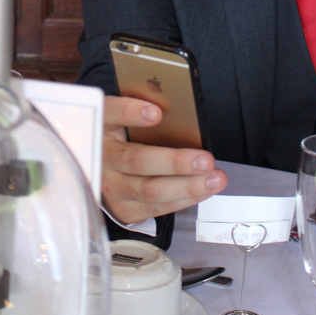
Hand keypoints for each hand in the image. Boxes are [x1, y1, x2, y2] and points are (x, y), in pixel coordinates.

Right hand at [101, 94, 226, 223]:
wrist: (102, 169)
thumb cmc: (122, 135)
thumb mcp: (125, 116)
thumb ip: (144, 107)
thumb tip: (176, 106)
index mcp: (102, 125)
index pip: (110, 113)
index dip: (130, 112)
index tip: (155, 113)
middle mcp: (103, 158)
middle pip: (138, 160)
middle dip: (175, 162)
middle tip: (204, 160)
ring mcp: (112, 186)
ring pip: (150, 189)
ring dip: (187, 185)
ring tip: (213, 178)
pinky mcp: (124, 207)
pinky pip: (157, 206)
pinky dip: (184, 198)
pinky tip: (204, 189)